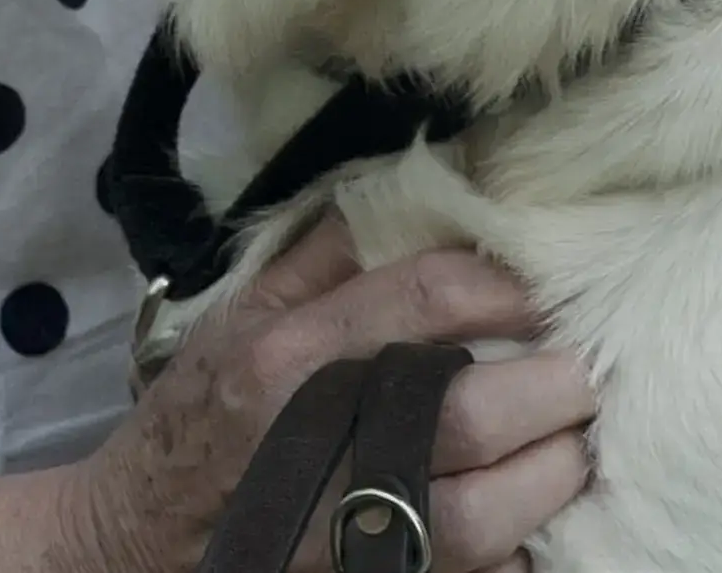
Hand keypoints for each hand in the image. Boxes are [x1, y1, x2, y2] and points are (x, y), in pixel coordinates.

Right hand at [64, 216, 596, 572]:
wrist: (135, 542)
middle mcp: (319, 445)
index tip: (551, 282)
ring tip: (574, 441)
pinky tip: (533, 514)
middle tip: (586, 368)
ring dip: (552, 475)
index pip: (428, 298)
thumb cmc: (200, 415)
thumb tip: (426, 185)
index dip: (510, 284)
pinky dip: (520, 550)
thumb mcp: (240, 315)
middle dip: (553, 386)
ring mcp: (344, 536)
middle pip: (470, 413)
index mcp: (289, 359)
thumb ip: (329, 252)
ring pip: (483, 513)